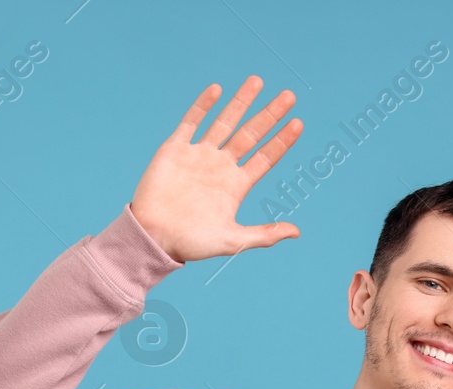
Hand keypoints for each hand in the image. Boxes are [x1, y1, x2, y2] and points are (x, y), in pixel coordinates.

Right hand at [129, 75, 303, 262]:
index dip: (282, 141)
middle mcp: (221, 166)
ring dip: (241, 102)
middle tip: (290, 97)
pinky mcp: (175, 149)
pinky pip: (191, 122)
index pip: (265, 157)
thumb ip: (264, 234)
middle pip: (251, 134)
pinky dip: (203, 105)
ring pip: (225, 122)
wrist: (154, 237)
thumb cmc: (193, 243)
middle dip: (269, 115)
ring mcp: (199, 155)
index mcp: (236, 185)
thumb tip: (297, 232)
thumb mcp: (234, 241)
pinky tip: (217, 89)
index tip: (298, 124)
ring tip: (258, 82)